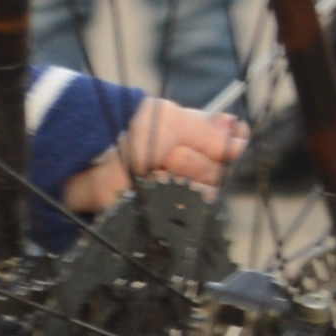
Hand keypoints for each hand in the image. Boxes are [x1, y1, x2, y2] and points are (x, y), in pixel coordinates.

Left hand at [61, 96, 247, 212]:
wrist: (94, 156)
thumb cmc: (130, 132)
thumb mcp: (173, 121)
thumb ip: (209, 134)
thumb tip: (241, 144)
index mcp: (191, 139)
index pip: (228, 148)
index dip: (228, 144)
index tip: (224, 137)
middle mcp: (186, 166)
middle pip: (218, 173)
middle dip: (197, 162)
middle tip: (171, 155)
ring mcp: (175, 191)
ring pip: (205, 193)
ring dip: (183, 176)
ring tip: (158, 167)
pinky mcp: (163, 214)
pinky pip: (187, 213)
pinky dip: (173, 196)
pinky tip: (156, 186)